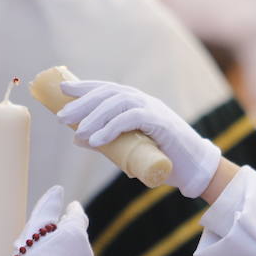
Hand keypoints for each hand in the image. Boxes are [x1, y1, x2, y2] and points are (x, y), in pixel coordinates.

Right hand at [13, 186, 92, 255]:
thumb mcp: (35, 228)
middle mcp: (86, 250)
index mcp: (76, 232)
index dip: (72, 211)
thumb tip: (58, 191)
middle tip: (47, 234)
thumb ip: (49, 207)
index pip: (78, 215)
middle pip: (76, 236)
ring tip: (44, 255)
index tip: (68, 208)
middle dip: (64, 233)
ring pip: (74, 254)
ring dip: (64, 251)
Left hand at [58, 80, 221, 197]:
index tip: (62, 88)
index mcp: (137, 103)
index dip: (84, 86)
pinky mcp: (160, 123)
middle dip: (83, 102)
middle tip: (61, 116)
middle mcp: (144, 101)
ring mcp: (153, 109)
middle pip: (108, 94)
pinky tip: (96, 140)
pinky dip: (111, 127)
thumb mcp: (127, 149)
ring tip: (77, 131)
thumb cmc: (163, 159)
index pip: (107, 89)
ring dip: (94, 116)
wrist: (194, 169)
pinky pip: (131, 119)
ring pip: (118, 103)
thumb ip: (105, 142)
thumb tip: (77, 139)